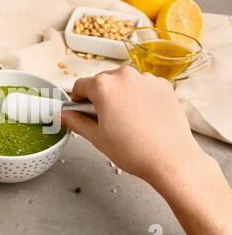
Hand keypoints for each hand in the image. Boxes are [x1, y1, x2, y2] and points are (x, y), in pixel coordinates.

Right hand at [61, 66, 231, 234]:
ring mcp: (146, 78)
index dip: (77, 100)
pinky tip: (143, 117)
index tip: (81, 111)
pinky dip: (139, 97)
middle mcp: (124, 76)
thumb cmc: (134, 151)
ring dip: (120, 96)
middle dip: (100, 97)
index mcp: (103, 86)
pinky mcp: (163, 85)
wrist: (171, 159)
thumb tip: (62, 115)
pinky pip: (142, 86)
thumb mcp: (96, 138)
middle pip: (102, 82)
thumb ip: (75, 121)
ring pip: (123, 83)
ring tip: (127, 121)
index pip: (80, 86)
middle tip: (106, 121)